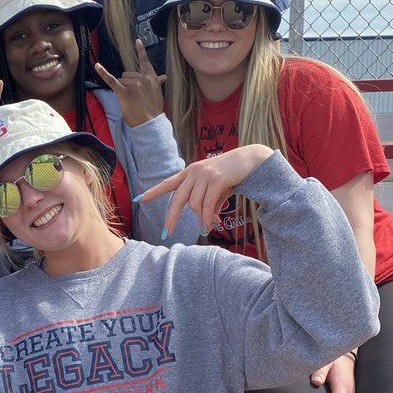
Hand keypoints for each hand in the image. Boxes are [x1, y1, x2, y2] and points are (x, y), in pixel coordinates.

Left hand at [95, 38, 164, 125]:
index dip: (141, 51)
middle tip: (133, 97)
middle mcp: (143, 78)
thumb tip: (164, 76)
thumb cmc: (153, 110)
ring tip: (130, 100)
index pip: (145, 61)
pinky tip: (97, 66)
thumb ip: (158, 82)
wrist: (150, 123)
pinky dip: (103, 73)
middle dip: (127, 84)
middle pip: (127, 74)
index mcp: (151, 78)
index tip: (137, 41)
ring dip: (122, 89)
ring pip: (120, 80)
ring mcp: (134, 85)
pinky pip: (112, 80)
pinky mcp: (124, 92)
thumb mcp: (158, 93)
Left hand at [138, 144, 273, 235]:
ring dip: (201, 218)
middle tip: (166, 232)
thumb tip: (207, 220)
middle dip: (171, 217)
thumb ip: (209, 201)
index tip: (140, 199)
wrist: (252, 160)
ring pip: (194, 204)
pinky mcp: (217, 179)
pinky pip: (207, 204)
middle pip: (177, 199)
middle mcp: (194, 172)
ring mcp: (204, 175)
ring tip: (207, 227)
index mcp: (190, 172)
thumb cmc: (233, 174)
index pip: (168, 183)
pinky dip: (208, 217)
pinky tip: (210, 224)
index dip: (154, 192)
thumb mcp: (216, 187)